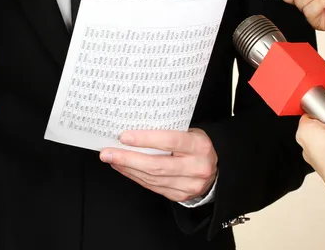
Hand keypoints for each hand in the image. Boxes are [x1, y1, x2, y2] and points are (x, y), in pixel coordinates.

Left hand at [100, 129, 217, 201]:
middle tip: (106, 153)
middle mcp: (197, 167)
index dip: (145, 139)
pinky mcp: (181, 196)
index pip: (170, 141)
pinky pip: (153, 187)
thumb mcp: (189, 132)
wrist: (218, 168)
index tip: (123, 136)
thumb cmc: (196, 144)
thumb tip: (132, 127)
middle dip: (127, 159)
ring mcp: (190, 185)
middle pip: (157, 165)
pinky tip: (123, 168)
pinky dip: (135, 177)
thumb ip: (167, 131)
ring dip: (127, 168)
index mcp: (200, 146)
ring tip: (111, 159)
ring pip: (152, 178)